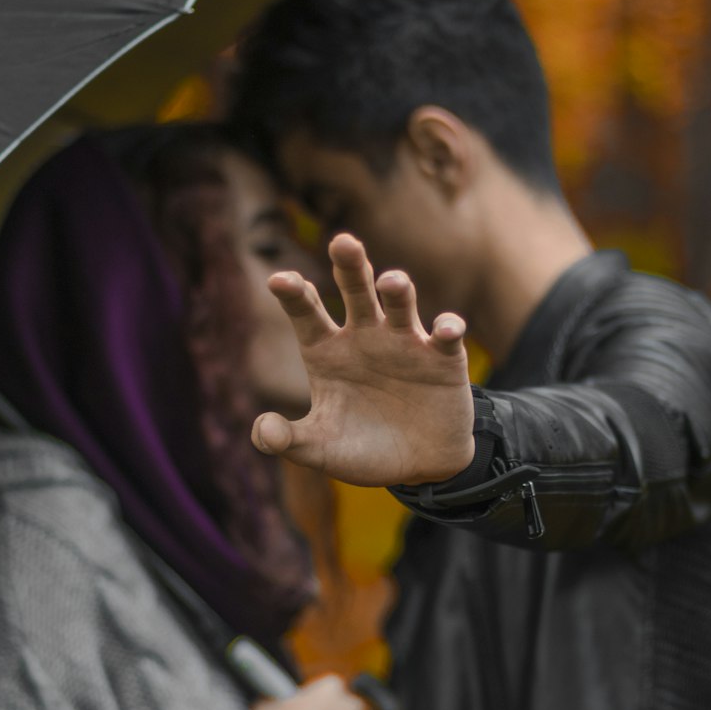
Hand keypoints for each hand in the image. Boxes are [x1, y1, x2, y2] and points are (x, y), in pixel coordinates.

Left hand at [251, 233, 475, 486]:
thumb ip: (288, 441)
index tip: (278, 280)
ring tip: (391, 282)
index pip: (306, 313)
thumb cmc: (364, 450)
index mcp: (328, 352)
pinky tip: (444, 330)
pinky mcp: (443, 359)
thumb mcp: (320, 450)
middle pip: (355, 290)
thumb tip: (262, 432)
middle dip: (350, 265)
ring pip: (400, 303)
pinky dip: (448, 329)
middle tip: (342, 242)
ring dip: (398, 289)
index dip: (293, 295)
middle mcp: (365, 337)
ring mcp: (406, 344)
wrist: (420, 467)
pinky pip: (446, 336)